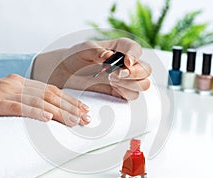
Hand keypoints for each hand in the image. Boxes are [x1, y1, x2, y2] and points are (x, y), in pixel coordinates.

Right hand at [0, 74, 90, 125]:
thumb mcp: (8, 98)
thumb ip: (27, 101)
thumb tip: (50, 113)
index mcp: (21, 81)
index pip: (52, 90)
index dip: (70, 100)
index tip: (85, 110)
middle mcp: (16, 83)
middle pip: (50, 95)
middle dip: (71, 107)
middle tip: (87, 118)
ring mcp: (4, 91)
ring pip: (38, 100)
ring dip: (59, 112)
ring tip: (75, 121)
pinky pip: (17, 106)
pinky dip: (34, 112)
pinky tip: (48, 118)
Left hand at [32, 38, 150, 99]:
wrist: (66, 72)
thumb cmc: (76, 56)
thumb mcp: (83, 49)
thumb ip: (96, 51)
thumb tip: (108, 56)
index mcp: (120, 48)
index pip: (135, 49)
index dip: (135, 55)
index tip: (126, 61)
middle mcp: (126, 63)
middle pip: (146, 69)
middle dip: (134, 73)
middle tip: (115, 75)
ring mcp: (125, 79)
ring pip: (143, 84)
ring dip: (130, 84)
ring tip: (111, 80)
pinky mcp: (120, 91)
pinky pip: (132, 95)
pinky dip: (126, 93)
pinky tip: (113, 88)